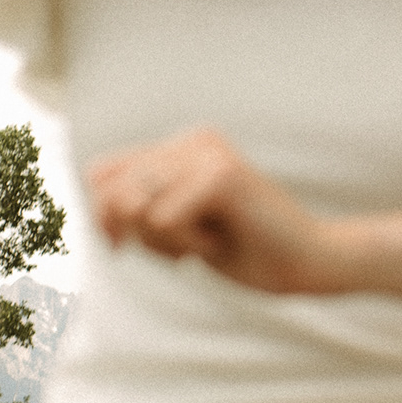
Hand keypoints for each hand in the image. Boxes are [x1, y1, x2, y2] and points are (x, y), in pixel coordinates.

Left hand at [85, 126, 371, 296]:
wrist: (304, 263)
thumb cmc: (239, 248)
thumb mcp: (171, 229)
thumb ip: (132, 210)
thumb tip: (97, 208)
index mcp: (179, 146)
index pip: (101, 174)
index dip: (102, 217)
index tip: (124, 246)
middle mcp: (192, 139)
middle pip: (112, 193)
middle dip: (137, 235)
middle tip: (183, 249)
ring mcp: (208, 152)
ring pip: (136, 208)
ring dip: (163, 243)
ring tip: (204, 243)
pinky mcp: (221, 173)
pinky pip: (161, 220)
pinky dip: (184, 246)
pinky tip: (217, 243)